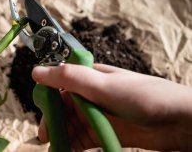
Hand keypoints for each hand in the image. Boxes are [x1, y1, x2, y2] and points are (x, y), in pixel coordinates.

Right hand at [32, 63, 191, 150]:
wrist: (178, 120)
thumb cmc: (145, 96)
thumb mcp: (104, 84)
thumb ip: (70, 78)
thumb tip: (37, 71)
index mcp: (89, 77)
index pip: (59, 87)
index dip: (48, 102)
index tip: (43, 118)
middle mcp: (90, 94)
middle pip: (62, 109)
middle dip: (54, 123)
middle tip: (48, 139)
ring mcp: (98, 113)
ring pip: (71, 125)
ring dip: (62, 136)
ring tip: (58, 149)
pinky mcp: (105, 130)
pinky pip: (83, 139)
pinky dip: (74, 145)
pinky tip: (69, 150)